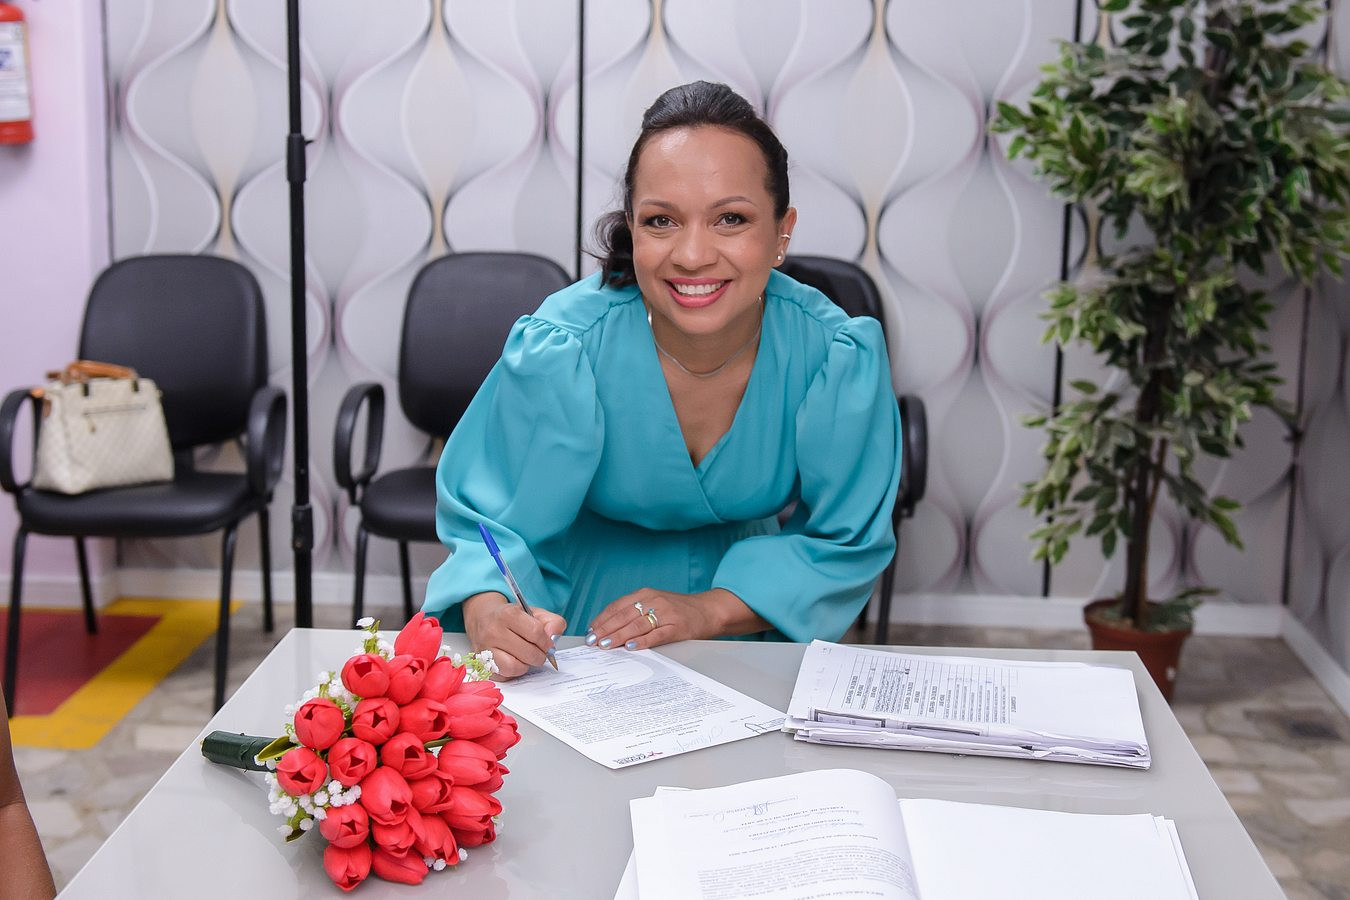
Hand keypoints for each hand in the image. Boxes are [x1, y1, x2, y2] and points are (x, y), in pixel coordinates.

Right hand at [462, 592, 566, 678]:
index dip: (546, 641)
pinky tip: (515, 661)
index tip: (547, 644)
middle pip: (528, 652)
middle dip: (539, 655)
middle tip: (538, 652)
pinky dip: (514, 671)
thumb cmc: (511, 618)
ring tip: (526, 657)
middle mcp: (493, 631)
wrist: (483, 619)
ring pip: (515, 667)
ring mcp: (485, 649)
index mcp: (508, 614)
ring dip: (526, 665)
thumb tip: (553, 636)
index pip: (536, 632)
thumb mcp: (534, 613)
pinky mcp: (482, 664)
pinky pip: (505, 675)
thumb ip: (552, 622)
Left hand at [586, 587, 750, 651]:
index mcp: (645, 594)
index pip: (617, 606)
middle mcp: (654, 601)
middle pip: (624, 615)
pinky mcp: (677, 627)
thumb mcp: (654, 603)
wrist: (708, 610)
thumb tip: (608, 629)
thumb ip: (634, 612)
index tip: (591, 631)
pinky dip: (643, 641)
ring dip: (619, 636)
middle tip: (594, 641)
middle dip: (606, 629)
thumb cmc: (678, 610)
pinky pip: (657, 635)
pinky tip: (632, 647)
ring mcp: (666, 614)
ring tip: (606, 645)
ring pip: (637, 625)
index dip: (602, 619)